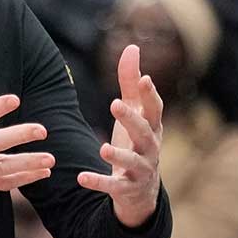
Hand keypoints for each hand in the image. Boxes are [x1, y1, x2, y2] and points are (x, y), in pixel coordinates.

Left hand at [77, 44, 162, 227]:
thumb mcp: (134, 113)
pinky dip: (99, 182)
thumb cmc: (136, 142)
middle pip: (145, 133)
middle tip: (114, 104)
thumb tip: (133, 47)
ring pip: (133, 162)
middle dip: (131, 119)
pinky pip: (114, 186)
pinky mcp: (127, 188)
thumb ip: (130, 83)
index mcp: (152, 127)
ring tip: (104, 148)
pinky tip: (81, 177)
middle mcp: (150, 148)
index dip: (150, 95)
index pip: (155, 109)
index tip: (144, 79)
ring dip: (119, 155)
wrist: (141, 191)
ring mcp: (141, 169)